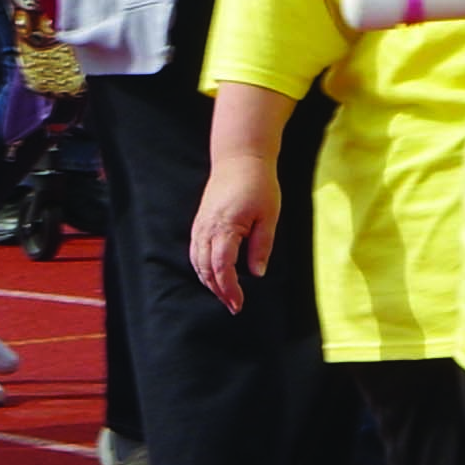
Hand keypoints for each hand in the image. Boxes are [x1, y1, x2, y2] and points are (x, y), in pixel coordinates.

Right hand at [188, 149, 277, 303]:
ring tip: (226, 295)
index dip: (229, 289)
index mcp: (225, 228)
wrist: (239, 159)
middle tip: (235, 306)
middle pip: (207, 269)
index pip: (222, 268)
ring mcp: (200, 226)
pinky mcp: (200, 222)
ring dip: (209, 281)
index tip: (239, 304)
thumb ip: (261, 246)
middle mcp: (207, 229)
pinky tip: (214, 276)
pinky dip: (202, 268)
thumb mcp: (268, 216)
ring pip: (198, 262)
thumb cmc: (259, 185)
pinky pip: (196, 252)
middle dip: (219, 290)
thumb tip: (257, 273)